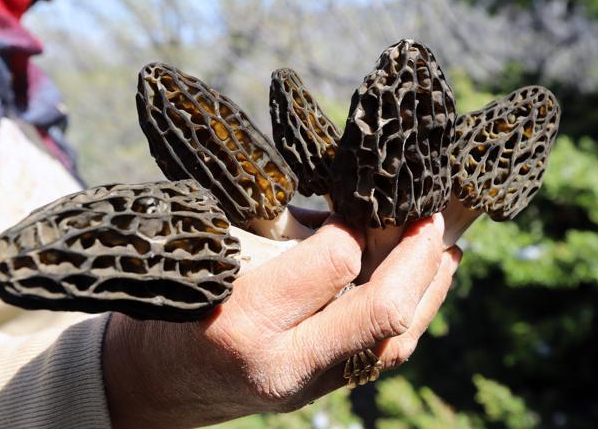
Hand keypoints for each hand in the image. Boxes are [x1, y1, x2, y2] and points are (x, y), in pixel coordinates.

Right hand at [102, 213, 461, 428]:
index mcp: (243, 318)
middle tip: (432, 218)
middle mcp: (283, 363)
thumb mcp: (215, 254)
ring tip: (443, 249)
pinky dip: (409, 314)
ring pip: (395, 343)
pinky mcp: (319, 393)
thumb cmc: (174, 303)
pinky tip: (419, 284)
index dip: (358, 226)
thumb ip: (285, 235)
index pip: (334, 266)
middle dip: (419, 259)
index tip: (361, 204)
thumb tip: (352, 211)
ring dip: (428, 289)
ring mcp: (306, 387)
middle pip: (382, 315)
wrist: (154, 381)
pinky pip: (381, 355)